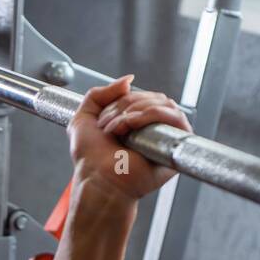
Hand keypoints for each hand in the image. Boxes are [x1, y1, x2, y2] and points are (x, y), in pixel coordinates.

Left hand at [68, 76, 190, 200]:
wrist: (97, 179)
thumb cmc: (90, 158)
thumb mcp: (84, 117)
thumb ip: (99, 93)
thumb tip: (129, 80)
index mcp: (136, 121)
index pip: (140, 95)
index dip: (121, 101)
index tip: (102, 122)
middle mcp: (153, 127)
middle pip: (151, 96)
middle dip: (124, 106)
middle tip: (108, 128)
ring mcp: (165, 135)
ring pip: (162, 103)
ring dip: (134, 112)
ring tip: (118, 131)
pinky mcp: (175, 145)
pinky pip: (174, 117)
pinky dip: (150, 115)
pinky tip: (132, 127)